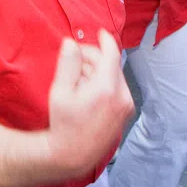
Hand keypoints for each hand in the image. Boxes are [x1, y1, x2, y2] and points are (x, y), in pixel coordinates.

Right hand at [46, 30, 133, 178]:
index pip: (112, 54)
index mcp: (107, 88)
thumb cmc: (64, 123)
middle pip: (111, 65)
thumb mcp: (60, 91)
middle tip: (74, 60)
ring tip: (77, 79)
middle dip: (94, 58)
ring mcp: (126, 107)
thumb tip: (72, 42)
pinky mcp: (125, 114)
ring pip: (114, 76)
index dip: (105, 40)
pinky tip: (86, 91)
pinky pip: (116, 89)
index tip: (99, 31)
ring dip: (97, 71)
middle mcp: (122, 96)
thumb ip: (68, 63)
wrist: (72, 155)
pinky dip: (103, 83)